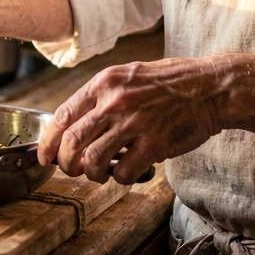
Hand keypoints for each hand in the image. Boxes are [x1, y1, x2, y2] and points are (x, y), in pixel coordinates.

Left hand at [37, 58, 222, 183]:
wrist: (210, 87)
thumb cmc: (169, 82)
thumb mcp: (128, 75)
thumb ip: (100, 96)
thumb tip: (73, 123)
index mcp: (104, 83)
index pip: (61, 117)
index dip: (47, 143)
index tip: (45, 158)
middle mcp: (114, 101)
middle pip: (71, 143)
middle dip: (65, 164)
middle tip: (72, 170)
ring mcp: (134, 123)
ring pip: (92, 161)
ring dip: (91, 175)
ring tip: (101, 173)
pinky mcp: (154, 144)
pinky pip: (122, 172)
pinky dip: (119, 179)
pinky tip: (126, 171)